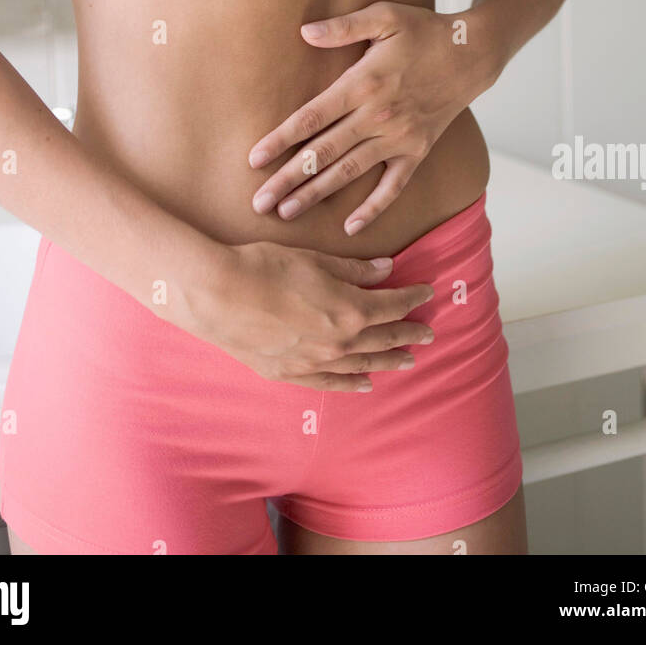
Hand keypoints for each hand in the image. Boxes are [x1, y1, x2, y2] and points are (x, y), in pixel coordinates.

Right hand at [194, 240, 434, 391]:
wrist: (217, 294)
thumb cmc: (264, 267)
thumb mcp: (315, 260)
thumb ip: (354, 269)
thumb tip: (386, 269)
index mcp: (349, 310)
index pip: (392, 305)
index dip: (411, 298)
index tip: (427, 292)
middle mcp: (338, 342)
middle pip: (383, 338)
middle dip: (408, 333)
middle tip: (429, 333)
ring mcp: (314, 362)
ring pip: (362, 364)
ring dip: (388, 361)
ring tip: (409, 361)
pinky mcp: (289, 373)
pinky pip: (330, 383)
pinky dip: (352, 383)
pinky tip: (366, 384)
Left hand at [248, 2, 496, 233]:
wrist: (473, 53)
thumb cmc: (424, 29)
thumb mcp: (384, 16)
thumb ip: (343, 27)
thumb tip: (304, 32)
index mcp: (363, 83)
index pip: (312, 117)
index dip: (281, 140)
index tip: (254, 159)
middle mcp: (378, 116)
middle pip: (324, 153)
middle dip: (288, 179)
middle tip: (259, 202)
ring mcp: (399, 137)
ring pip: (350, 172)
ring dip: (317, 194)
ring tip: (287, 212)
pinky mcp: (418, 150)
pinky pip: (393, 186)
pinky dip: (373, 208)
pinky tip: (350, 227)